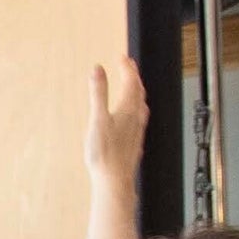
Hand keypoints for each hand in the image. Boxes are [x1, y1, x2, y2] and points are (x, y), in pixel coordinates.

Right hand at [81, 54, 146, 180]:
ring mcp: (137, 130)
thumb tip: (97, 70)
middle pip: (138, 91)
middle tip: (128, 66)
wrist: (114, 180)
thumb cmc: (104, 153)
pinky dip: (137, 108)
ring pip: (141, 105)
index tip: (122, 57)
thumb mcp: (97, 118)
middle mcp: (136, 118)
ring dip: (137, 91)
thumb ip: (98, 93)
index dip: (127, 68)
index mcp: (127, 109)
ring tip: (133, 86)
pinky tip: (135, 116)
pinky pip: (140, 118)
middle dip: (133, 76)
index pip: (131, 82)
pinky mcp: (135, 142)